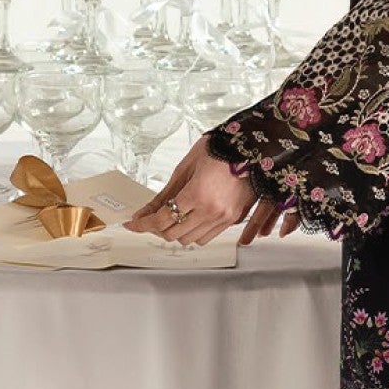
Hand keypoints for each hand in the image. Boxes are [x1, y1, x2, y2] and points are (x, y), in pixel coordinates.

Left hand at [121, 136, 302, 246]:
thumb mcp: (186, 167)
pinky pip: (208, 237)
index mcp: (198, 194)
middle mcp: (212, 211)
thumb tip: (146, 212)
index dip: (143, 224)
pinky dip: (194, 232)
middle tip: (151, 217)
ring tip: (173, 217)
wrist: (255, 148)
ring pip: (190, 240)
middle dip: (157, 228)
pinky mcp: (234, 219)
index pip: (162, 219)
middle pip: (173, 234)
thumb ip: (164, 194)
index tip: (133, 224)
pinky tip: (191, 218)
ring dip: (176, 232)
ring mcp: (225, 218)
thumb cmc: (221, 149)